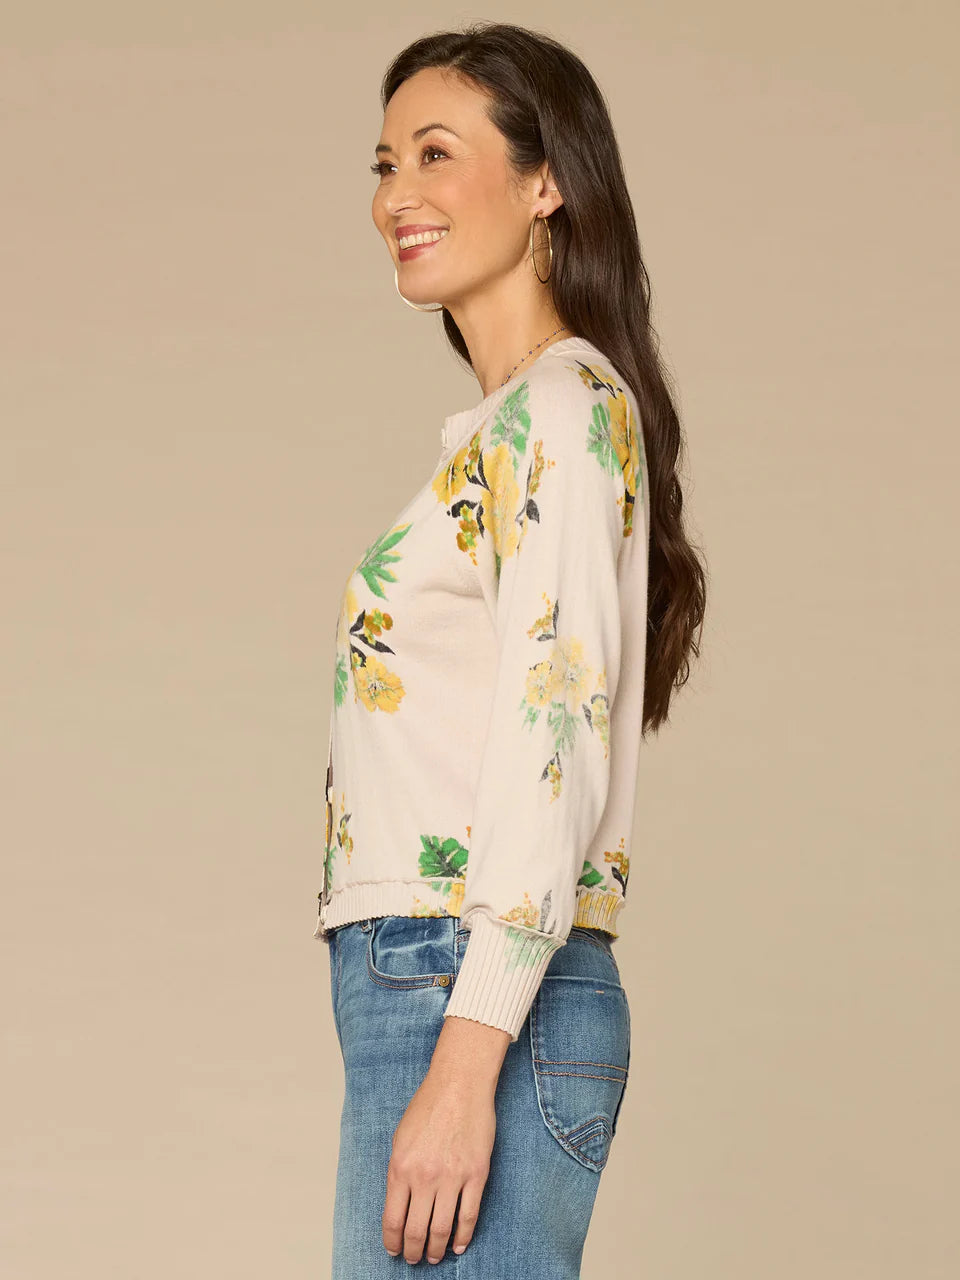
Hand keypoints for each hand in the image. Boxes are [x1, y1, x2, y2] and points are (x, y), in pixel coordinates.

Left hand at [382, 1017, 509, 1263]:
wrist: (459, 1084)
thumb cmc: (428, 1107)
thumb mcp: (400, 1139)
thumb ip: (399, 1173)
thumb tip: (400, 1205)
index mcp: (401, 1168)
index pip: (393, 1220)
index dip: (392, 1243)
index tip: (394, 1251)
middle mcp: (425, 1177)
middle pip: (416, 1231)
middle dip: (413, 1251)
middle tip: (414, 1259)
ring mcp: (452, 1177)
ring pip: (442, 1229)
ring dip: (437, 1249)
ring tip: (435, 1256)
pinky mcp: (476, 1175)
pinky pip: (469, 1215)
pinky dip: (463, 1236)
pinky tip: (458, 1245)